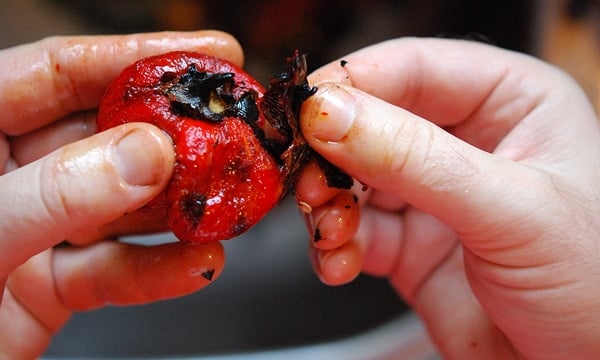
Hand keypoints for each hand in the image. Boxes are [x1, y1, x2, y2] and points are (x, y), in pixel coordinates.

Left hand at [0, 31, 240, 358]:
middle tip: (228, 129)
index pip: (56, 72)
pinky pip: (118, 271)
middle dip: (173, 137)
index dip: (133, 57)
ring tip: (226, 200)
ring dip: (179, 208)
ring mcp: (33, 232)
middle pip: (104, 137)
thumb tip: (144, 155)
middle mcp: (6, 178)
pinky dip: (162, 270)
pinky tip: (199, 263)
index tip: (202, 55)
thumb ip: (53, 193)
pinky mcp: (52, 287)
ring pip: (122, 207)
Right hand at [295, 37, 599, 358]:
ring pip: (353, 179)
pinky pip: (354, 232)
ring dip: (327, 203)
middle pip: (371, 123)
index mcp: (510, 103)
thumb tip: (331, 114)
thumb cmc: (599, 282)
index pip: (415, 68)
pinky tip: (339, 260)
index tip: (306, 108)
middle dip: (331, 154)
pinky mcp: (411, 246)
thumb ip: (416, 159)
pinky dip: (334, 245)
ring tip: (327, 228)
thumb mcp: (510, 210)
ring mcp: (434, 196)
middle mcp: (467, 143)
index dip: (353, 82)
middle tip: (307, 179)